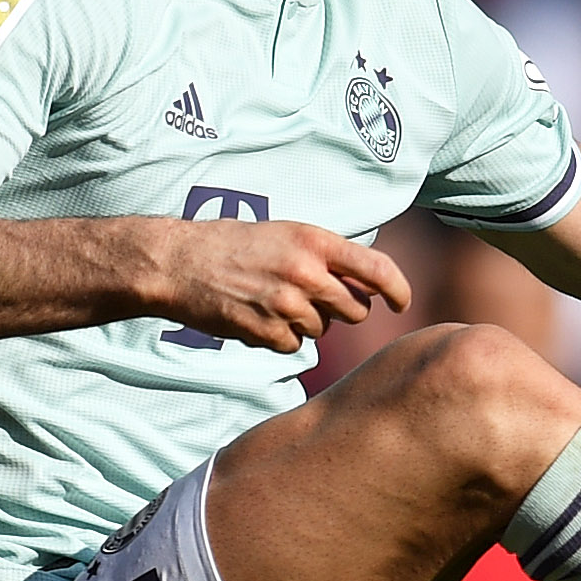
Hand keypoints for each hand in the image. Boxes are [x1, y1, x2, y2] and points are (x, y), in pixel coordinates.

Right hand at [140, 218, 410, 354]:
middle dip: (342, 311)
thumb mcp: (284, 234)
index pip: (377, 269)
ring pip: (321, 331)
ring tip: (272, 301)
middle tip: (312, 300)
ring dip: (305, 323)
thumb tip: (360, 285)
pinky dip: (279, 338)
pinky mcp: (265, 331)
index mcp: (315, 241)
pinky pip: (292, 346)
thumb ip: (323, 256)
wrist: (179, 262)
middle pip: (354, 310)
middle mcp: (306, 272)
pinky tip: (256, 316)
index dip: (398, 290)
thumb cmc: (232, 244)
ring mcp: (286, 304)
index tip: (401, 303)